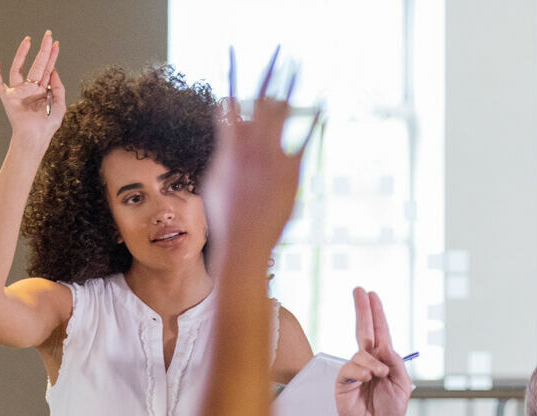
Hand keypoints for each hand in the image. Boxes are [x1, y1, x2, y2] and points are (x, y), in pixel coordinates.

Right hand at [0, 32, 64, 146]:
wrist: (36, 137)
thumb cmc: (48, 125)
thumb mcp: (60, 105)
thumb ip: (59, 87)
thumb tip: (53, 70)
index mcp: (42, 89)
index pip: (47, 68)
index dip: (52, 56)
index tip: (56, 43)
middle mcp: (30, 87)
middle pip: (36, 64)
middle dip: (43, 50)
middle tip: (48, 34)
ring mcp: (18, 91)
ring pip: (19, 68)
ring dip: (23, 54)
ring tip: (28, 41)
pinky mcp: (8, 97)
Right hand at [203, 49, 318, 267]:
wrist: (244, 242)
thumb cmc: (226, 216)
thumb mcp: (214, 179)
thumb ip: (221, 153)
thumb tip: (222, 143)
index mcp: (228, 145)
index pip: (228, 101)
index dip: (230, 76)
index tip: (231, 54)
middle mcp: (250, 145)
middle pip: (261, 97)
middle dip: (270, 72)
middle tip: (280, 51)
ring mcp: (272, 156)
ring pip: (283, 111)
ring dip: (290, 84)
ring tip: (298, 63)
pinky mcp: (292, 172)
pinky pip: (305, 140)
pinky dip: (314, 122)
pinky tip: (323, 106)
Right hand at [335, 287, 413, 415]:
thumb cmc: (390, 411)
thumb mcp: (403, 385)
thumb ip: (396, 363)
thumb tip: (384, 346)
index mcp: (384, 360)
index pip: (380, 332)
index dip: (376, 313)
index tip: (372, 295)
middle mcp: (368, 361)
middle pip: (363, 330)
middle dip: (362, 309)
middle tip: (359, 290)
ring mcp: (355, 370)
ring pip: (361, 353)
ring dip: (373, 363)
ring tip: (380, 377)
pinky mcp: (344, 381)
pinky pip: (351, 368)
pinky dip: (362, 372)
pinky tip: (368, 379)